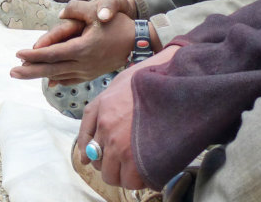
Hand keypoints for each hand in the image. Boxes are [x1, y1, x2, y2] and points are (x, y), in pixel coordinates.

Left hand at [11, 0, 138, 82]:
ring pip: (59, 76)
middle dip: (30, 70)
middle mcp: (83, 64)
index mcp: (82, 48)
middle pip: (52, 69)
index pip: (53, 54)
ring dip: (39, 75)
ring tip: (22, 74)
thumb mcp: (97, 11)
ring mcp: (87, 72)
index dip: (34, 55)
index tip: (18, 54)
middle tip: (11, 72)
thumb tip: (59, 14)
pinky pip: (70, 79)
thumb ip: (76, 9)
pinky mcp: (92, 75)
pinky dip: (57, 80)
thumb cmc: (117, 25)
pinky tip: (48, 81)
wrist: (138, 43)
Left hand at [76, 45, 179, 189]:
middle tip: (126, 161)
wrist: (174, 79)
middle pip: (99, 163)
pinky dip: (139, 181)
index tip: (100, 158)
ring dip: (124, 174)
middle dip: (111, 164)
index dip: (93, 153)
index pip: (86, 142)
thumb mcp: (119, 84)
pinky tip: (148, 171)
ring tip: (138, 167)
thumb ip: (103, 107)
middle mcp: (106, 128)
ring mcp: (120, 144)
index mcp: (100, 109)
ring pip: (113, 175)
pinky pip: (131, 181)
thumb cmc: (151, 79)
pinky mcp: (137, 158)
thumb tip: (94, 138)